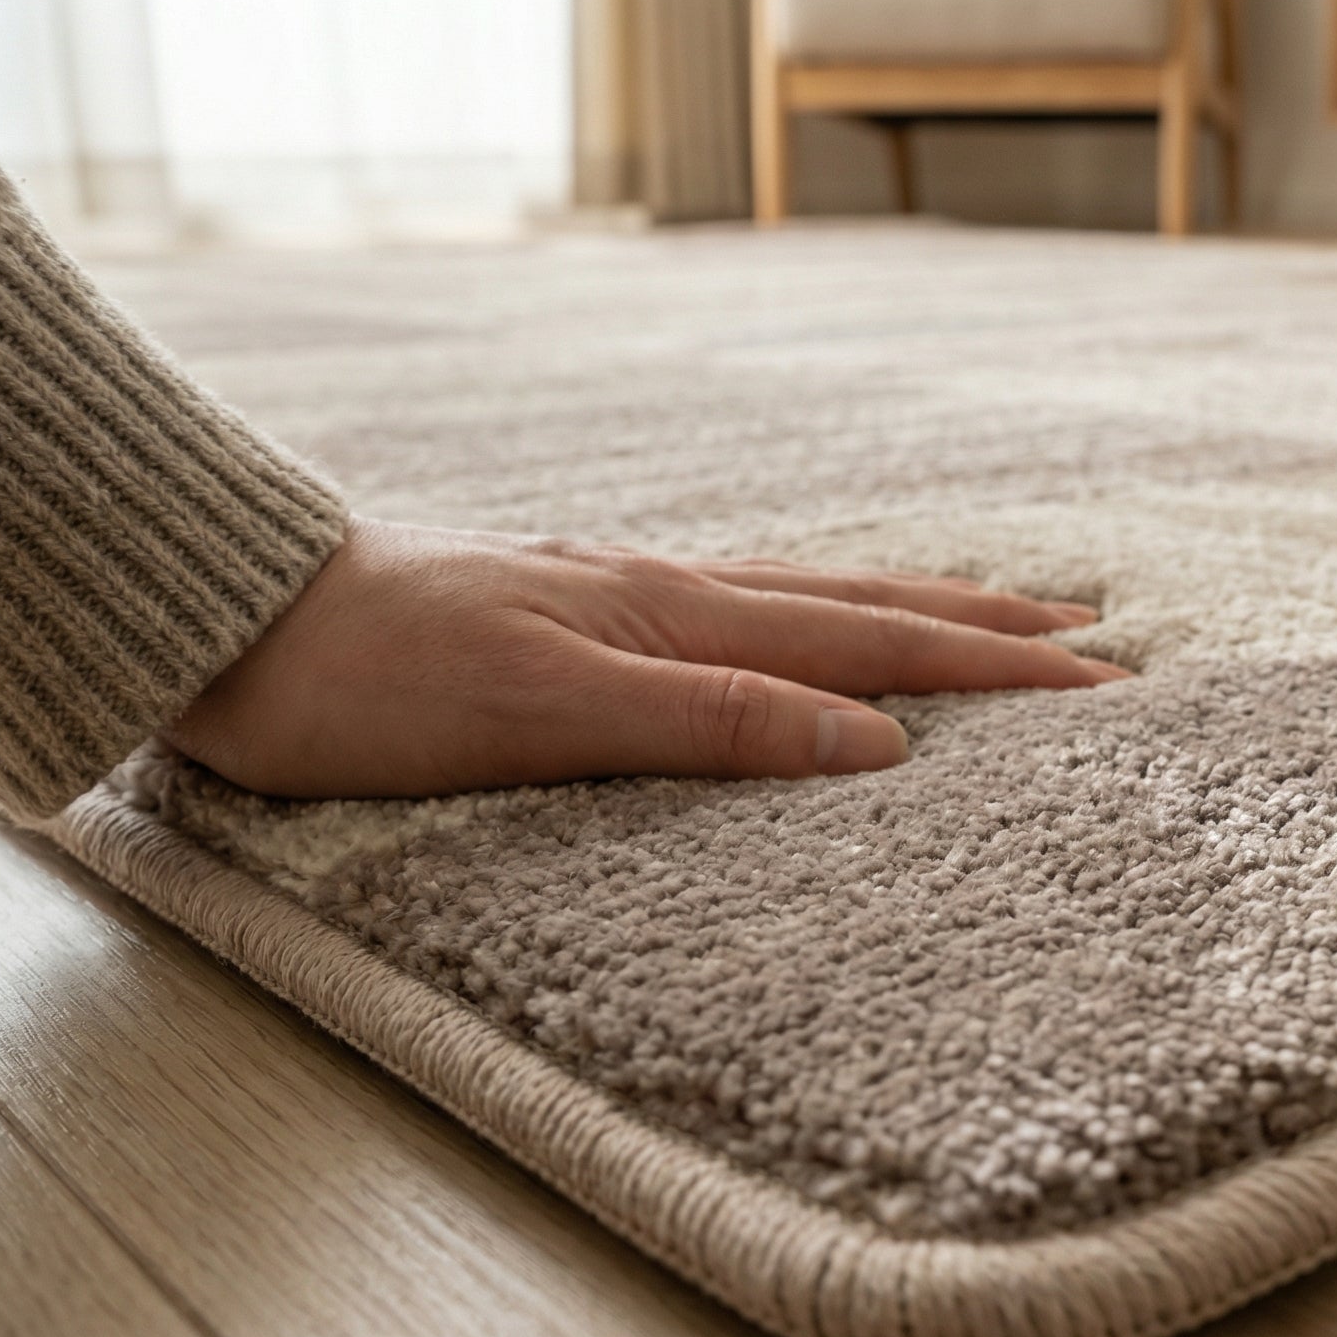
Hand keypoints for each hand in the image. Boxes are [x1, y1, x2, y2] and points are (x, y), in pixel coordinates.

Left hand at [165, 518, 1125, 797]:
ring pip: (810, 601)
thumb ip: (713, 720)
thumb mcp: (546, 712)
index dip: (994, 667)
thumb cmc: (370, 683)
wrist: (232, 624)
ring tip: (1002, 616)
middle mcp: (667, 595)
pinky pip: (745, 618)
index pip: (874, 642)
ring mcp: (623, 600)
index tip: (1105, 682)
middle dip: (990, 630)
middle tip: (1101, 644)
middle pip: (865, 606)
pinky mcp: (578, 621)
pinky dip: (824, 623)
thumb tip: (877, 742)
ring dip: (919, 613)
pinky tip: (818, 632)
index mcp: (676, 615)